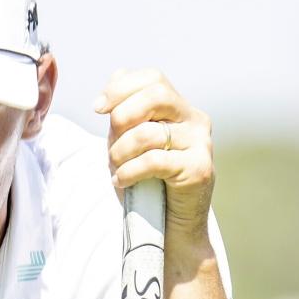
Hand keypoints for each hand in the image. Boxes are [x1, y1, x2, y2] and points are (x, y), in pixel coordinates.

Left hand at [94, 67, 213, 239]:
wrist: (170, 224)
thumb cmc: (148, 182)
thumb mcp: (129, 143)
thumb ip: (124, 113)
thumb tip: (117, 75)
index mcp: (179, 109)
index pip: (153, 78)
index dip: (122, 88)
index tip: (97, 108)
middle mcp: (195, 120)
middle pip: (157, 94)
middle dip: (123, 115)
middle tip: (110, 142)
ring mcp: (201, 143)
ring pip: (150, 133)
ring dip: (121, 152)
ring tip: (116, 168)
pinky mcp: (199, 168)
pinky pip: (154, 161)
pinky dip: (129, 171)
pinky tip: (122, 181)